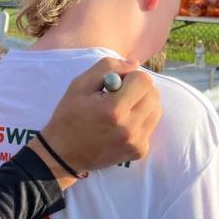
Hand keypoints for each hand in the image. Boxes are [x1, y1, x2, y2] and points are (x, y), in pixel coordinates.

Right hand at [33, 57, 160, 182]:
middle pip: (154, 95)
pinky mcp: (139, 151)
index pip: (144, 80)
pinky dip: (139, 121)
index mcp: (113, 108)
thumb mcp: (79, 85)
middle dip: (139, 89)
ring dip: (142, 104)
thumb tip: (135, 64)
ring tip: (121, 109)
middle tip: (119, 95)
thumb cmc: (69, 116)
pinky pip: (150, 127)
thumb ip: (107, 67)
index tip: (115, 84)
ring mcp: (136, 141)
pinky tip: (121, 126)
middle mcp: (129, 127)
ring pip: (156, 110)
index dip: (130, 77)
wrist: (63, 154)